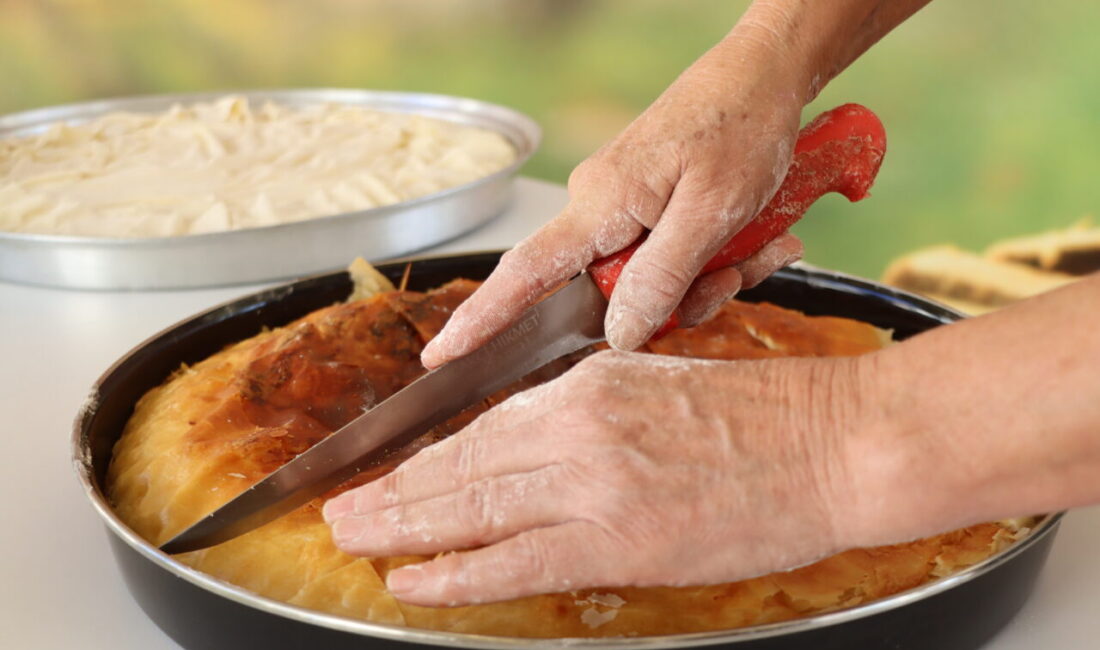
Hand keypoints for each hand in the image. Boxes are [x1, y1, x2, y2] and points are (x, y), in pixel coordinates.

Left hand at [323, 350, 866, 605]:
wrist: (834, 444)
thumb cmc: (764, 416)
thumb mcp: (661, 387)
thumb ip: (592, 414)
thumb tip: (533, 445)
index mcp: (590, 383)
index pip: (483, 425)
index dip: (426, 456)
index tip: (388, 471)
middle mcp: (578, 424)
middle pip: (460, 464)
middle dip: (392, 492)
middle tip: (340, 510)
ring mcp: (593, 482)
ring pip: (471, 508)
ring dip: (403, 528)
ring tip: (356, 540)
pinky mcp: (617, 539)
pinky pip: (513, 560)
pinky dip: (456, 574)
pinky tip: (415, 582)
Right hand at [420, 35, 806, 367]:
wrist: (764, 75)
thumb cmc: (740, 124)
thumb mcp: (711, 211)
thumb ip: (662, 277)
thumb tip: (619, 336)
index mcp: (600, 204)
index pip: (525, 272)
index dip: (482, 318)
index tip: (442, 355)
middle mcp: (599, 207)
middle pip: (614, 294)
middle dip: (682, 297)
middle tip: (734, 271)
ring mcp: (624, 208)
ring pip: (654, 281)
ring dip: (712, 275)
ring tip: (754, 241)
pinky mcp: (648, 207)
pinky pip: (672, 258)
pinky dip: (717, 258)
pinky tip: (754, 234)